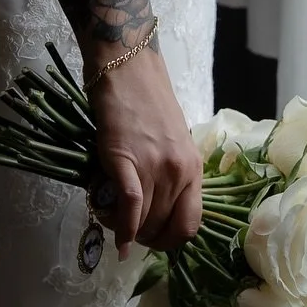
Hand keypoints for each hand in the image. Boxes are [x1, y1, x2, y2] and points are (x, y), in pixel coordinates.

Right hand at [87, 44, 202, 258]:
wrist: (128, 66)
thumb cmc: (148, 100)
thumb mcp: (173, 140)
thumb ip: (171, 172)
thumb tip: (157, 206)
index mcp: (193, 166)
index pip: (190, 224)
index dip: (170, 240)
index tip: (153, 238)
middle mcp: (178, 171)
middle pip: (164, 226)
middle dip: (145, 237)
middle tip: (127, 230)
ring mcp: (154, 166)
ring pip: (144, 221)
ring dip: (127, 230)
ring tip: (113, 220)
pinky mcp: (125, 160)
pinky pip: (129, 207)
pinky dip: (122, 228)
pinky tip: (116, 239)